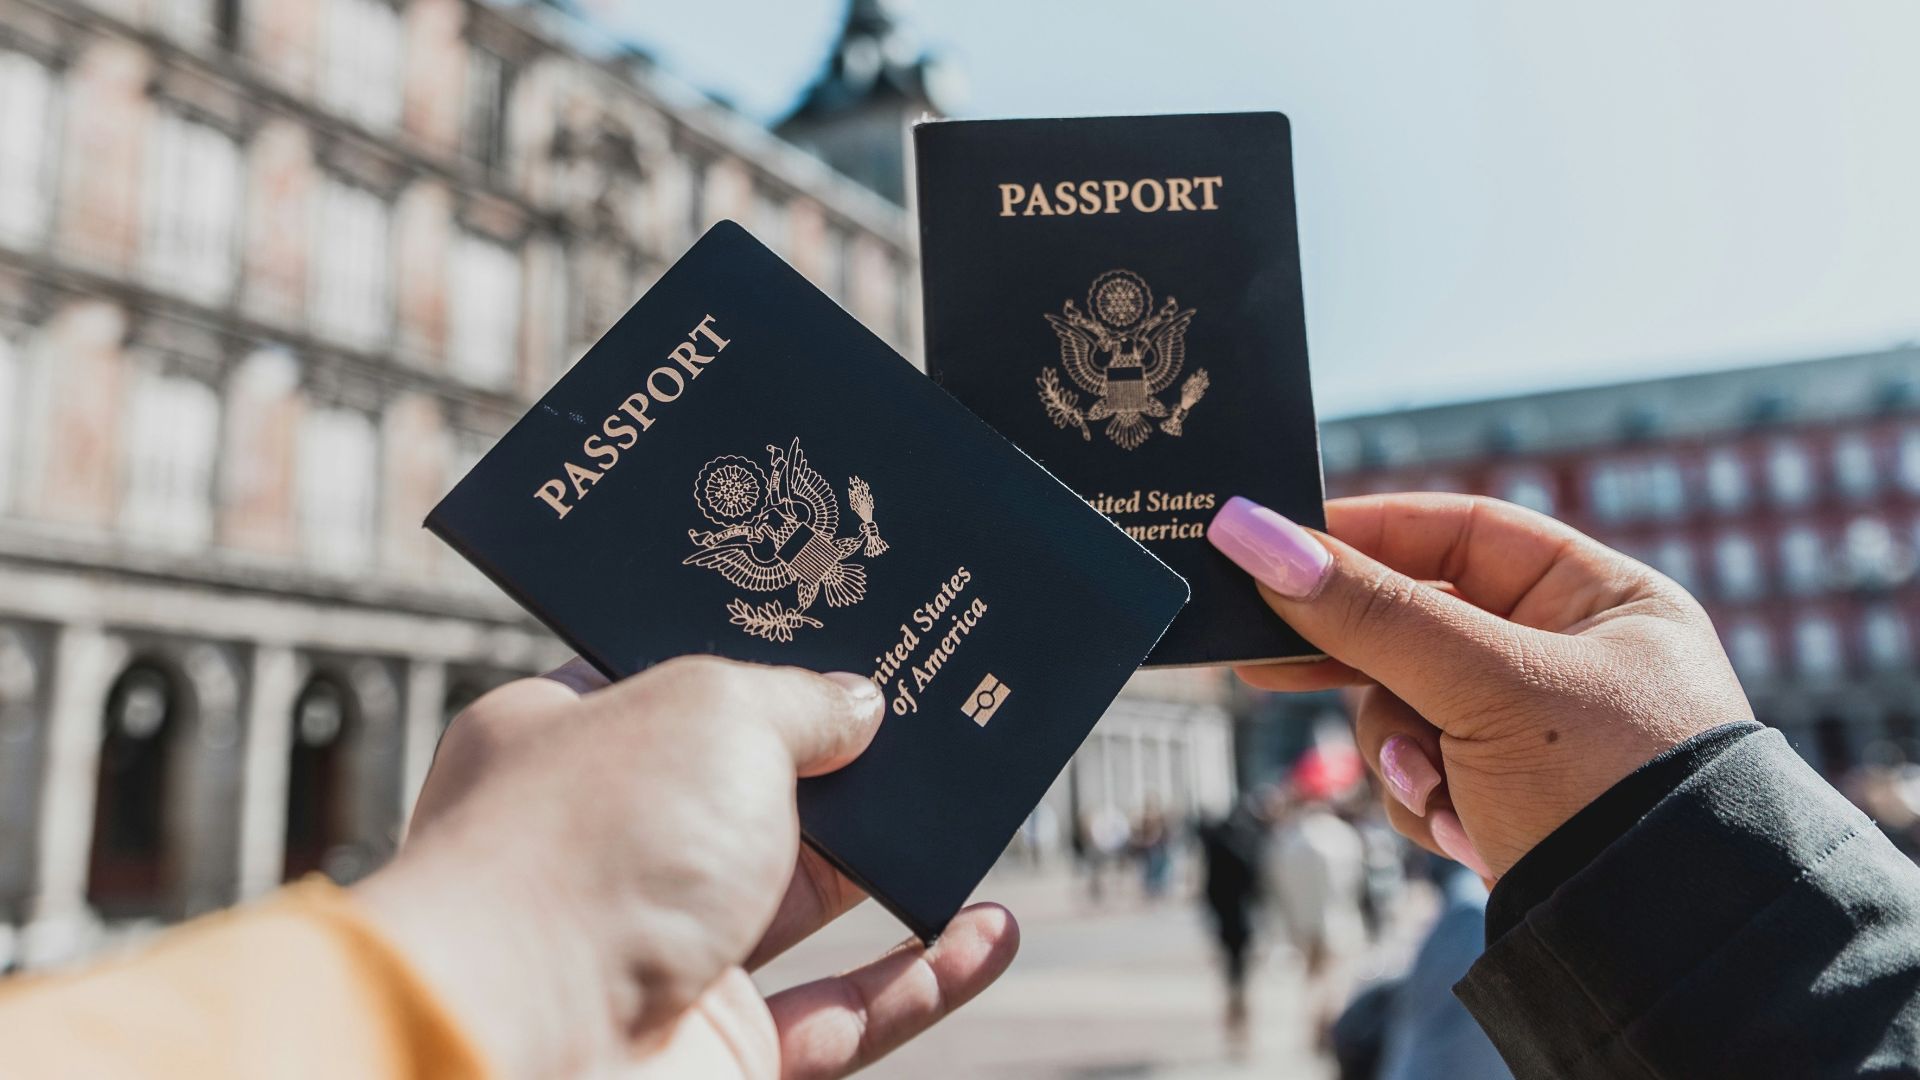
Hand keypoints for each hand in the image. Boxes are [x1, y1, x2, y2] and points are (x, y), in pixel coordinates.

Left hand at [353, 656, 1018, 1077]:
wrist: (523, 1051)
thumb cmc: (590, 848)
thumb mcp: (712, 711)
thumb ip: (798, 700)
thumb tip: (858, 705)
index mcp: (564, 745)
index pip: (668, 683)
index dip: (758, 656)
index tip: (843, 627)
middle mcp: (608, 849)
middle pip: (751, 791)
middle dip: (844, 758)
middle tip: (933, 709)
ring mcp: (662, 955)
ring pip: (806, 901)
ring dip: (895, 863)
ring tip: (979, 806)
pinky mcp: (718, 1051)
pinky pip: (844, 1013)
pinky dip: (922, 978)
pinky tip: (989, 933)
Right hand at [1208, 492, 1753, 878]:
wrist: (1659, 951)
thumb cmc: (1607, 788)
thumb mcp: (1484, 686)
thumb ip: (1368, 612)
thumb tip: (1251, 533)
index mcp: (1601, 599)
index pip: (1461, 532)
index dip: (1367, 535)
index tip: (1276, 544)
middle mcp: (1570, 657)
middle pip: (1420, 625)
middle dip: (1361, 663)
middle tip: (1263, 659)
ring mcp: (1536, 734)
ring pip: (1406, 706)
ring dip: (1401, 751)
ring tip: (1436, 789)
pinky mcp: (1508, 799)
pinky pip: (1423, 772)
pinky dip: (1426, 800)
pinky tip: (1463, 831)